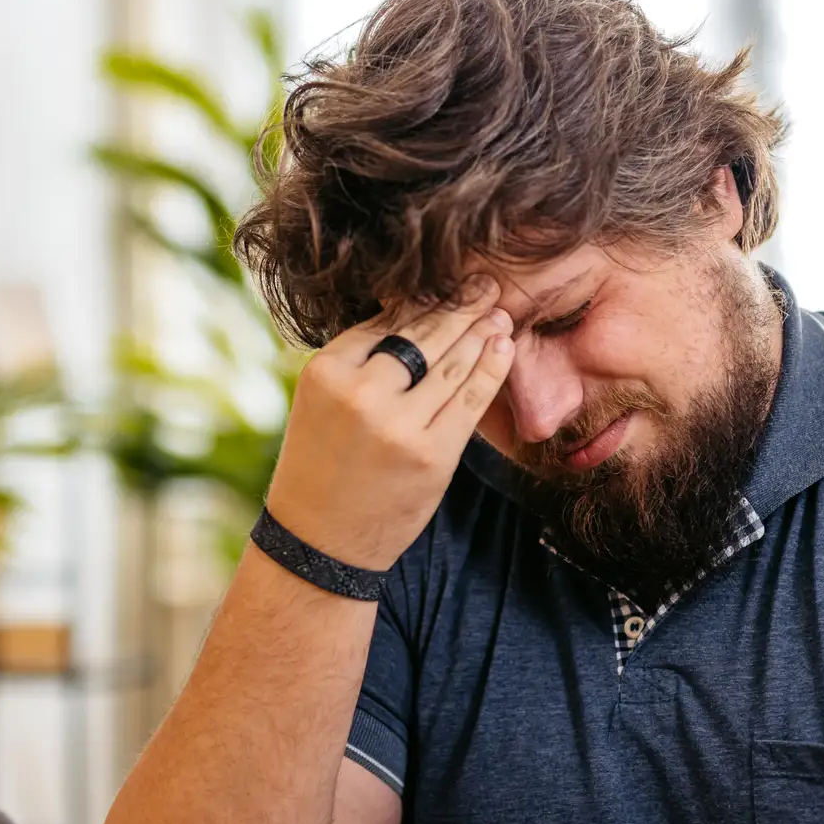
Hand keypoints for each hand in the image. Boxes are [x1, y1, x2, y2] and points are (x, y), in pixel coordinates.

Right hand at [265, 278, 514, 569]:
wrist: (321, 541)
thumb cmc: (322, 465)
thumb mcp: (320, 402)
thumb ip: (358, 362)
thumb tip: (412, 311)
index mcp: (325, 372)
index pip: (384, 321)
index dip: (422, 298)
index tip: (447, 282)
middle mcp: (360, 394)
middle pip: (422, 334)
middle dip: (459, 305)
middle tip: (485, 283)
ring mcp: (398, 426)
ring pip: (451, 363)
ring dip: (481, 332)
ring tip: (499, 312)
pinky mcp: (432, 455)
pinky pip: (470, 401)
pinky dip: (491, 371)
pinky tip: (503, 349)